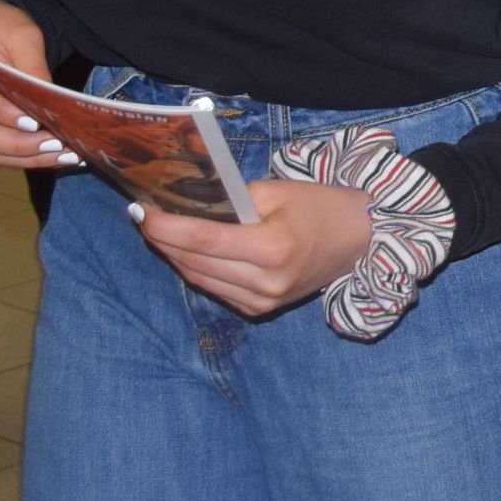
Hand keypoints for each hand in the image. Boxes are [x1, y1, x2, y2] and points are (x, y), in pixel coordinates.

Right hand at [0, 0, 70, 171]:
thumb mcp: (21, 34)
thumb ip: (32, 65)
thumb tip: (49, 98)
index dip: (2, 112)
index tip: (35, 122)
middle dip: (16, 144)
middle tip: (56, 144)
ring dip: (23, 157)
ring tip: (63, 155)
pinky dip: (20, 158)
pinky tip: (52, 156)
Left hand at [133, 178, 372, 317]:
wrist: (359, 240)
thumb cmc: (320, 207)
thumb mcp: (277, 192)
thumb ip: (231, 202)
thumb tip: (186, 206)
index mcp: (273, 248)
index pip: (204, 240)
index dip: (167, 227)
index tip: (140, 212)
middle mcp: (266, 282)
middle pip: (195, 262)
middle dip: (164, 239)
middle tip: (143, 216)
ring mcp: (263, 301)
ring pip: (200, 279)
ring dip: (175, 255)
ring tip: (158, 232)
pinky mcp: (261, 309)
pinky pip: (216, 289)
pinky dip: (197, 269)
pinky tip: (187, 251)